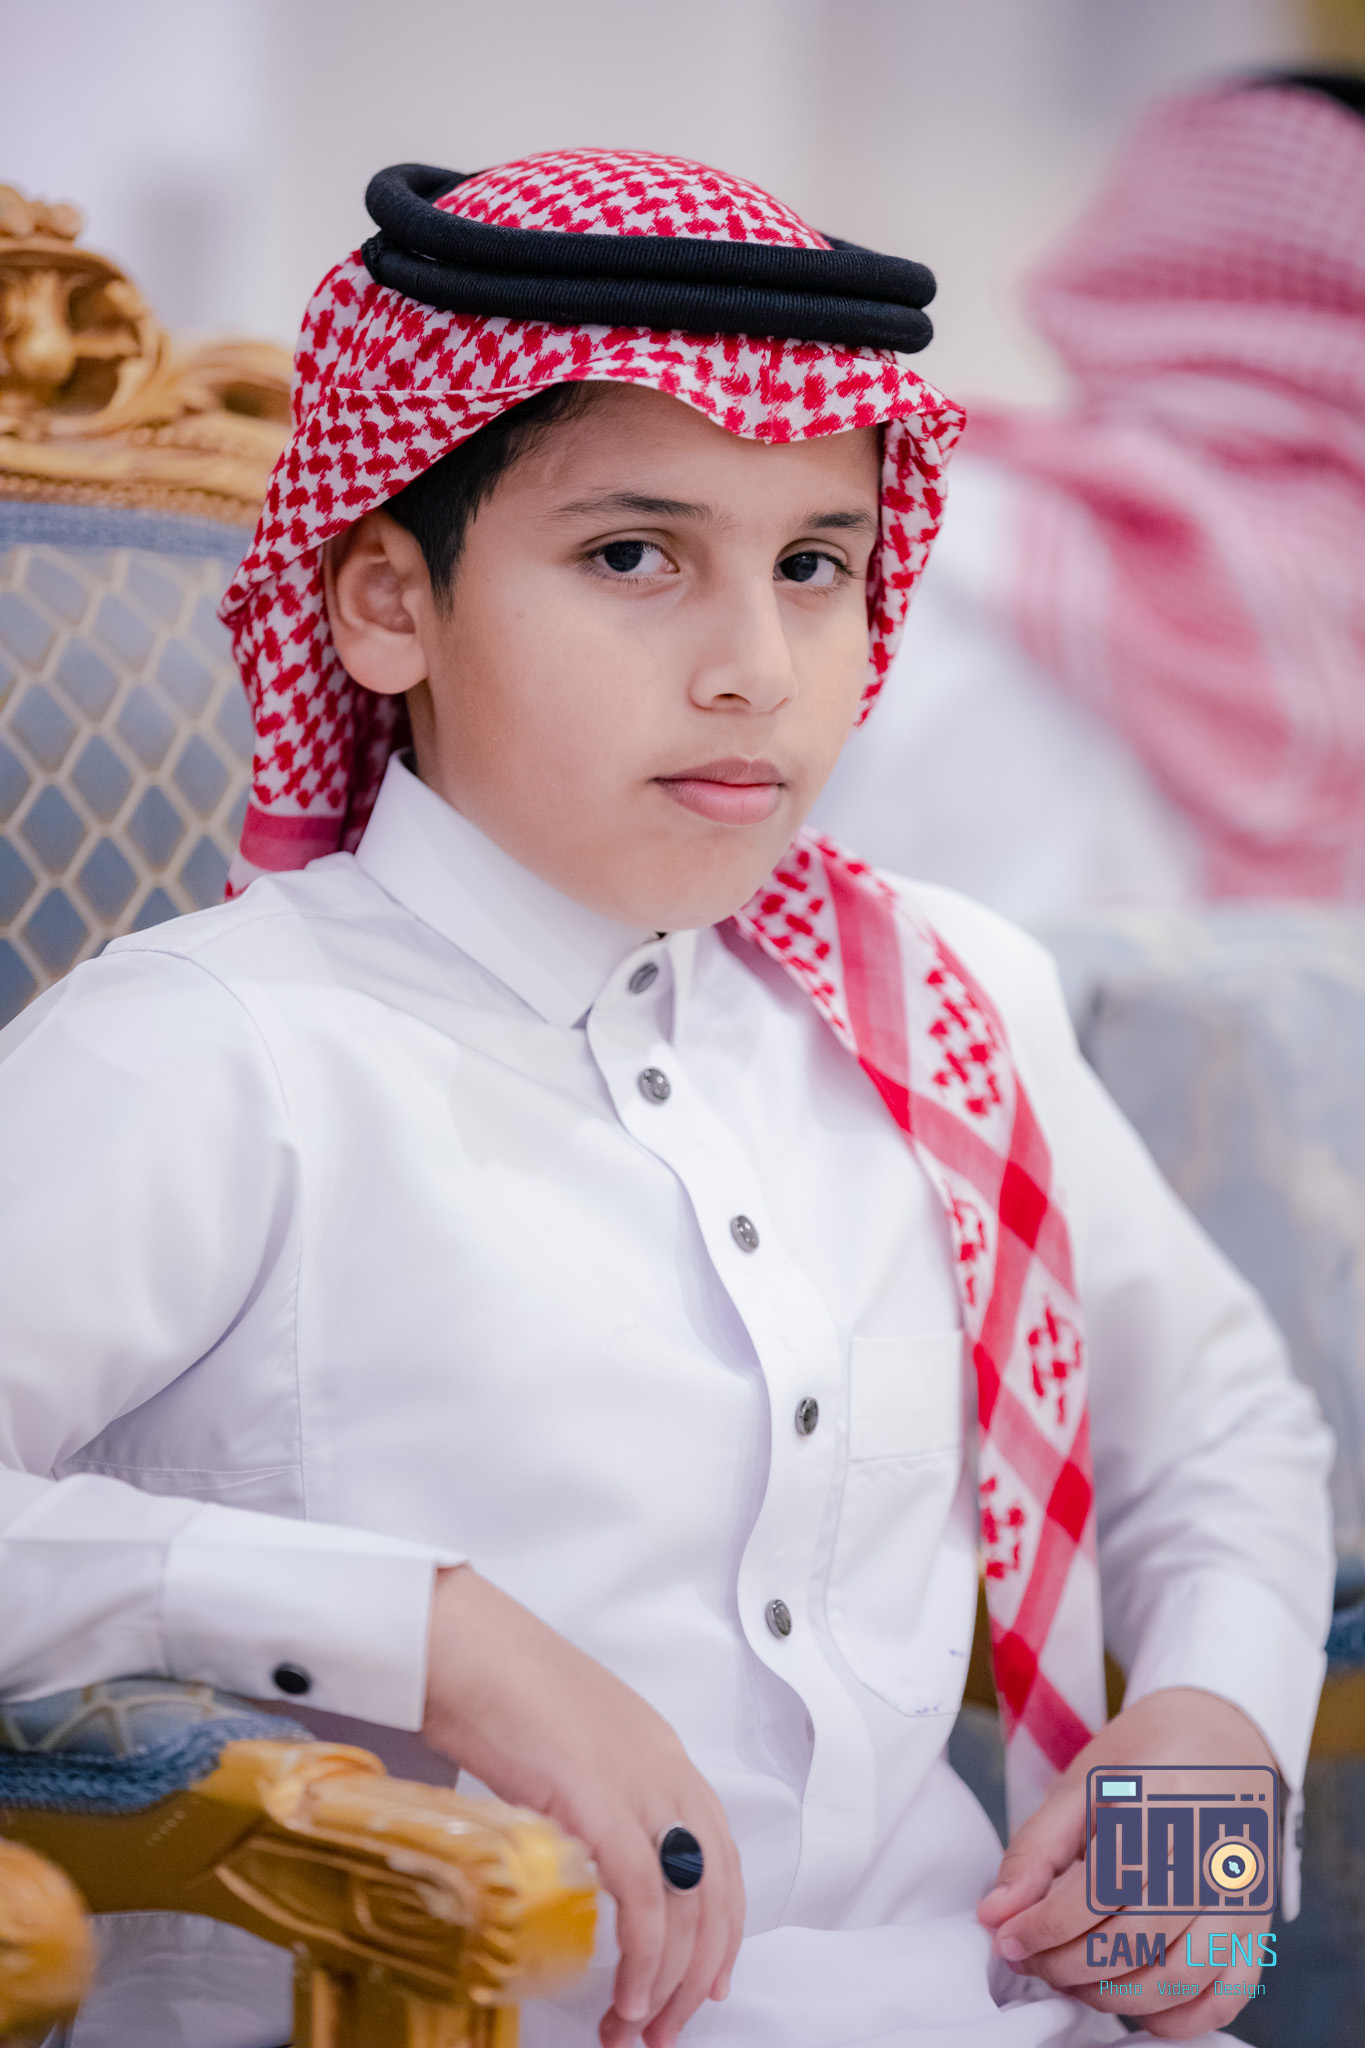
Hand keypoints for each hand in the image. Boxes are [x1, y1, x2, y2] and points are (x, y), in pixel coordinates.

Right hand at [422, 1565, 744, 2046]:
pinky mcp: (601, 1802)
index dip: (723, 1922)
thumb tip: (578, 1846)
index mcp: (659, 1751)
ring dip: (670, 1982)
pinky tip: (626, 1997)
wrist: (462, 1642)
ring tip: (639, 2028)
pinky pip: (644, 1900)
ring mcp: (638, 1784)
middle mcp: (663, 1769)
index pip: (720, 1851)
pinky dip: (643, 1959)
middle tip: (669, 2024)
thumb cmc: (494, 1679)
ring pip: (688, 1905)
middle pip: (715, 1889)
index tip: (707, 1975)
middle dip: (698, 1970)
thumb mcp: (567, 1738)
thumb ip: (589, 1788)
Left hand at [976, 1688, 1276, 2038]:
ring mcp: (1244, 1895)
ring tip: (1075, 1979)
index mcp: (1163, 1804)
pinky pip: (1225, 1996)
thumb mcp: (1079, 1786)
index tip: (1008, 1939)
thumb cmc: (1142, 1761)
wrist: (1218, 1738)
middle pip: (1137, 1940)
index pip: (1097, 1891)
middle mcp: (1212, 1853)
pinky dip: (1176, 2017)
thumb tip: (994, 1916)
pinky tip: (1135, 1998)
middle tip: (1036, 1961)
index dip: (1043, 1927)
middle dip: (1070, 1966)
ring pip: (1179, 1977)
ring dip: (1115, 1996)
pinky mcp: (1259, 1924)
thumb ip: (1034, 1852)